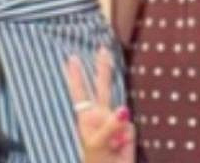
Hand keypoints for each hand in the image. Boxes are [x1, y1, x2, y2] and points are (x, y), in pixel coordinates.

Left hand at [64, 47, 134, 162]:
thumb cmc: (96, 159)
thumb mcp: (96, 143)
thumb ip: (109, 125)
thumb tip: (124, 110)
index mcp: (86, 116)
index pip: (79, 91)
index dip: (75, 75)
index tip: (70, 58)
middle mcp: (101, 114)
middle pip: (102, 86)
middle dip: (102, 68)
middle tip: (102, 48)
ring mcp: (116, 121)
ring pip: (120, 109)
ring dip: (117, 123)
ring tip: (111, 144)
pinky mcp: (129, 130)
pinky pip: (129, 127)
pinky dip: (125, 138)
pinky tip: (120, 147)